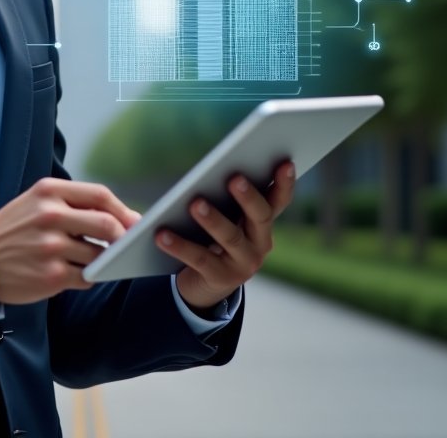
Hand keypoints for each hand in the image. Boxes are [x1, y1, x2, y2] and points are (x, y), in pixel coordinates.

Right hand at [0, 177, 139, 304]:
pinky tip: (77, 272)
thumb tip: (119, 217)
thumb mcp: (36, 201)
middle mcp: (50, 215)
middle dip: (122, 237)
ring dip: (103, 260)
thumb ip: (73, 204)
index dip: (122, 209)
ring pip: (99, 255)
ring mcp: (51, 246)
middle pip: (106, 225)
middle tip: (127, 245)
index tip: (134, 221)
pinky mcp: (51, 275)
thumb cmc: (14, 229)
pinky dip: (88, 276)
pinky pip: (86, 277)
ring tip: (94, 259)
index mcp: (49, 191)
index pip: (100, 195)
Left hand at [162, 161, 295, 312]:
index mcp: (262, 222)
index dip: (285, 183)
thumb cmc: (213, 235)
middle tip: (234, 179)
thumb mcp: (223, 215)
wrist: (203, 283)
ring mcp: (243, 263)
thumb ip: (221, 196)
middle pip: (260, 217)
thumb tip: (204, 171)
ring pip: (230, 237)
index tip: (286, 163)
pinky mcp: (220, 278)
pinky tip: (161, 234)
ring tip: (194, 203)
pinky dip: (179, 245)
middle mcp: (260, 243)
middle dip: (249, 197)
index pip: (279, 200)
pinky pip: (199, 259)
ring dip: (212, 219)